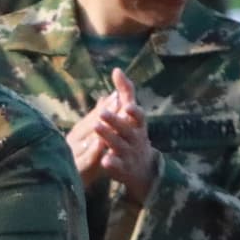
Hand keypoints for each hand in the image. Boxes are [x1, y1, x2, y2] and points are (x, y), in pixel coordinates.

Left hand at [67, 70, 155, 196]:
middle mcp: (135, 139)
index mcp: (138, 126)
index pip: (140, 117)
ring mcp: (129, 154)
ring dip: (109, 137)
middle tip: (101, 114)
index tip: (128, 106)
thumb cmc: (134, 135)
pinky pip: (117, 166)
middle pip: (126, 130)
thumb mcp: (132, 115)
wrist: (142, 169)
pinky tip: (104, 160)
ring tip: (96, 128)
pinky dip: (112, 163)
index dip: (135, 112)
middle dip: (115, 121)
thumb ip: (125, 92)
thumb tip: (116, 70)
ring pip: (119, 145)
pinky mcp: (122, 168)